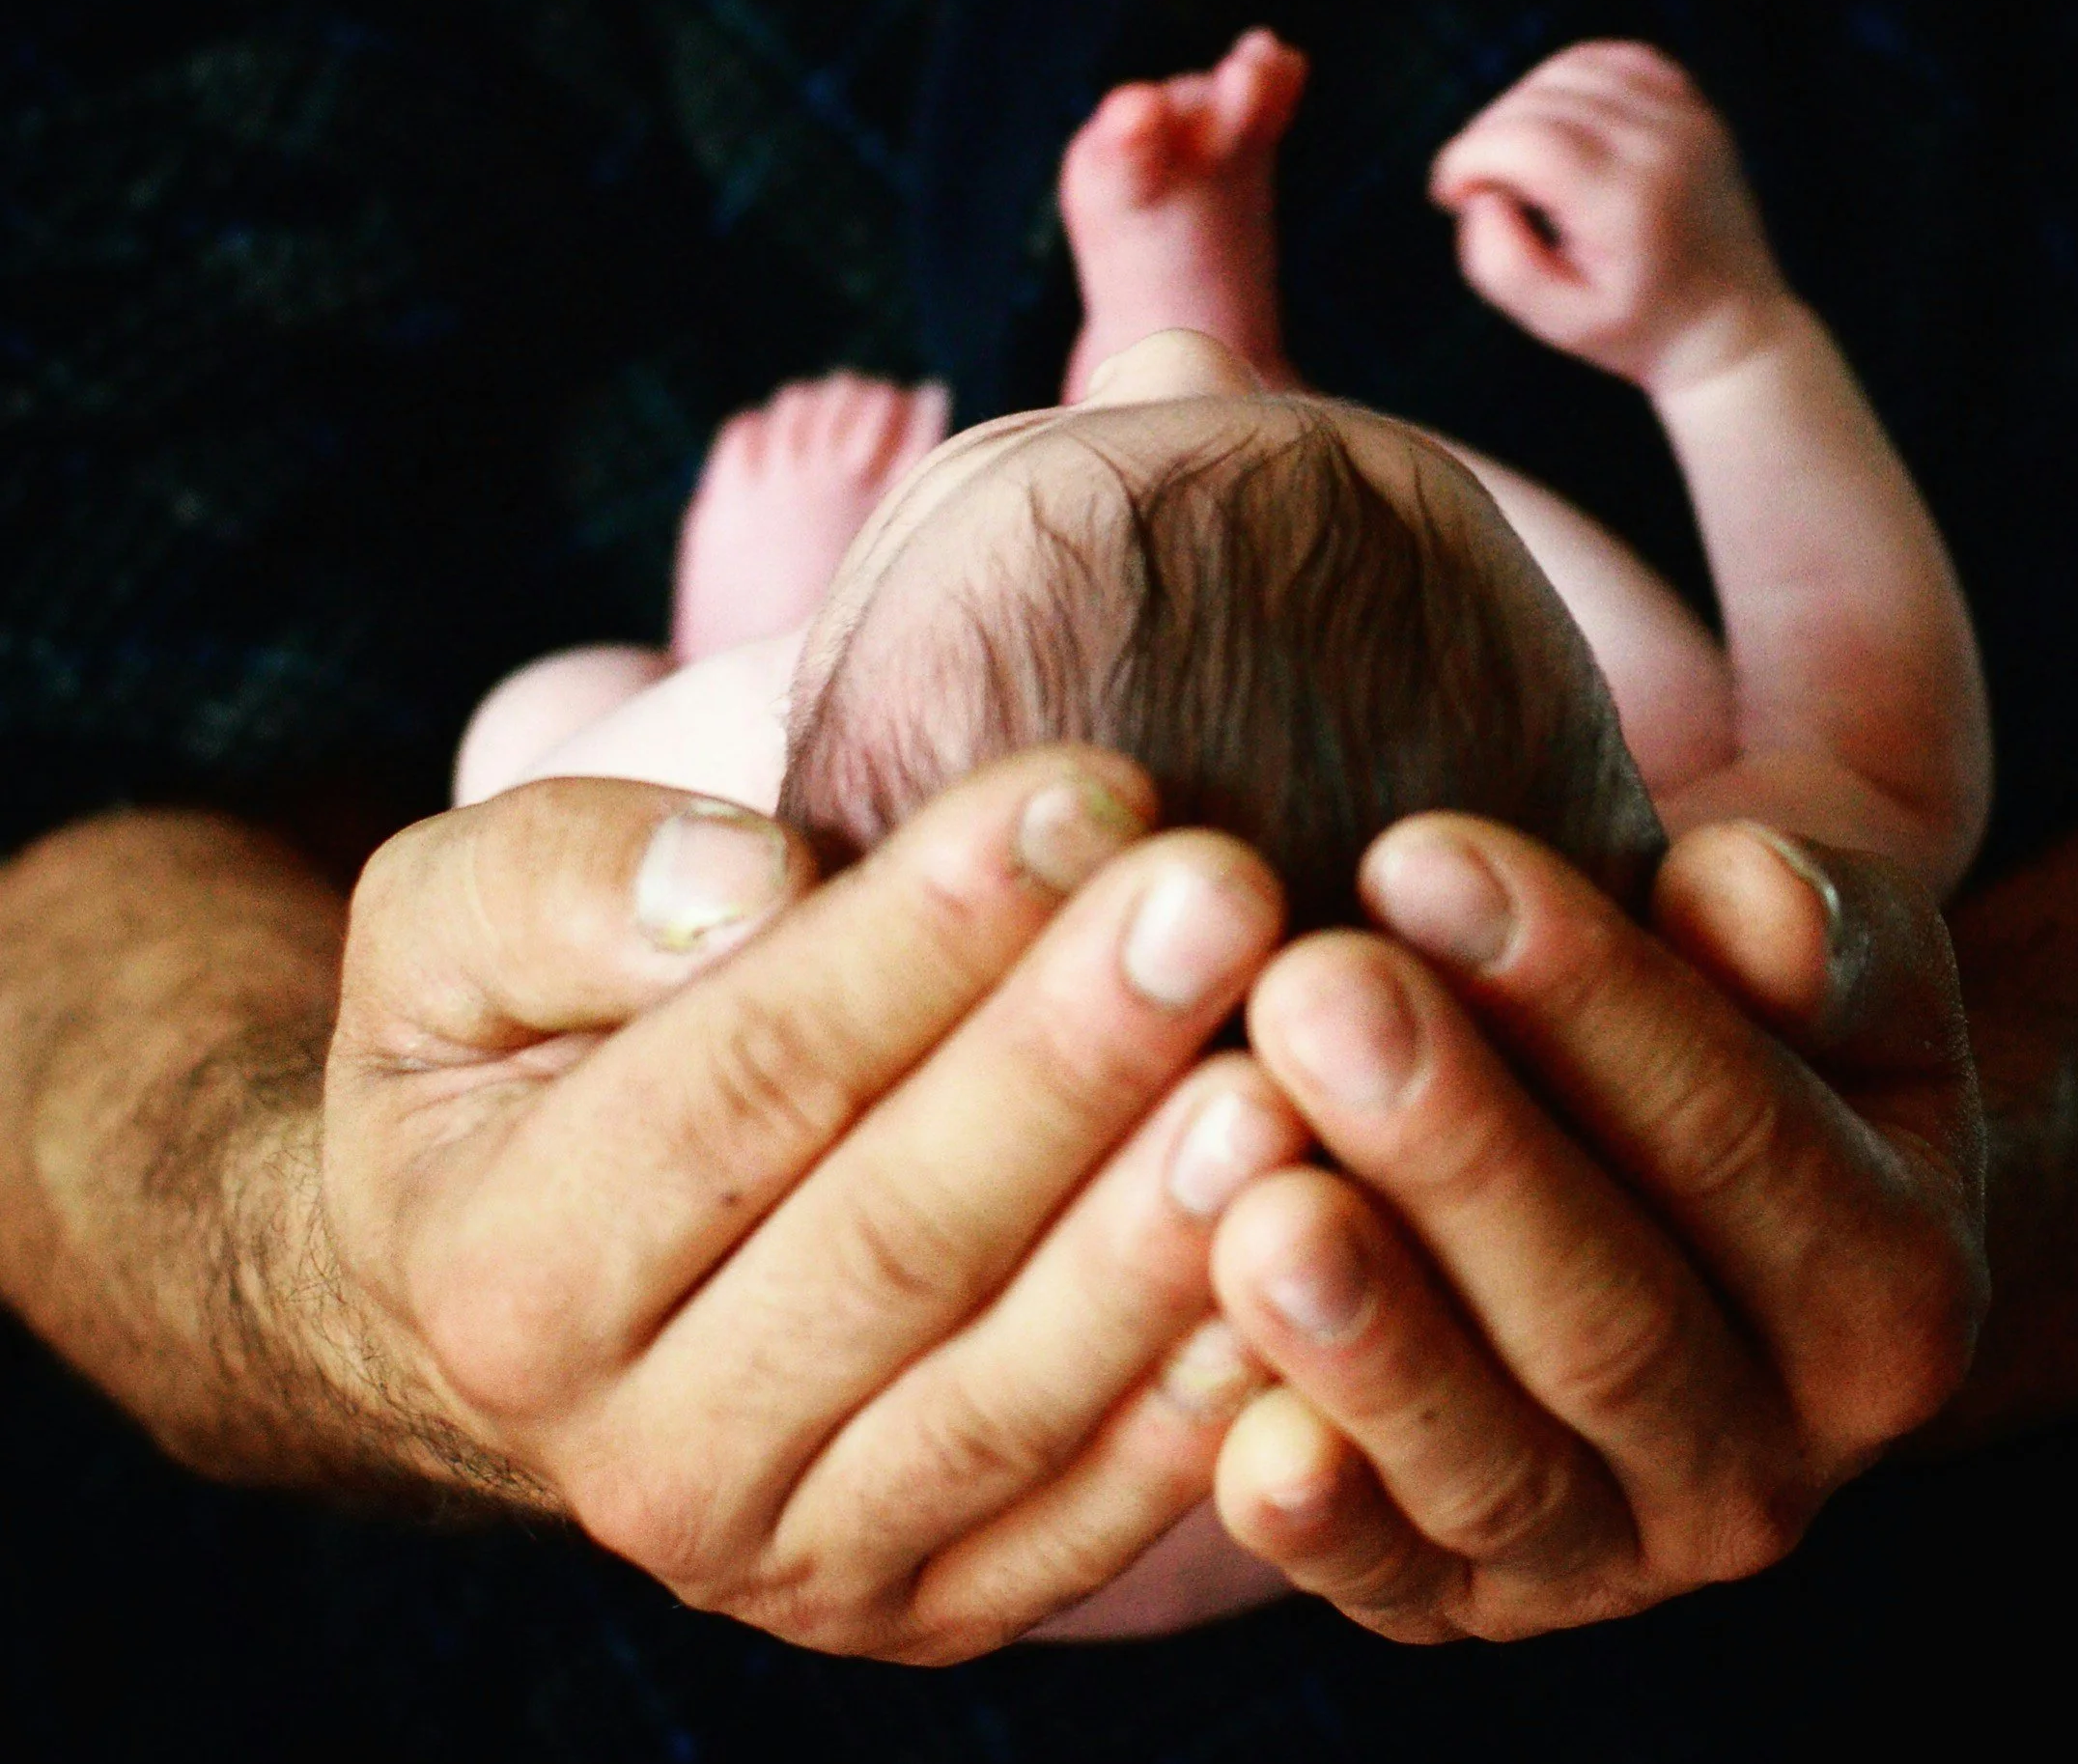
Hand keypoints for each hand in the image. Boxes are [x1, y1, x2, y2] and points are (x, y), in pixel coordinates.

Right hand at [321, 753, 1310, 1661]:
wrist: (540, 1296)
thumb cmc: (523, 1050)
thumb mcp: (453, 926)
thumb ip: (565, 883)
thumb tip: (749, 884)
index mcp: (510, 1270)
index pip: (744, 1079)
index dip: (922, 937)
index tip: (1086, 790)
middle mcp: (638, 1454)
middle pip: (892, 1240)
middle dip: (1071, 1059)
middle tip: (1227, 895)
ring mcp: (790, 1559)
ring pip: (999, 1399)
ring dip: (1154, 1241)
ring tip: (1287, 1080)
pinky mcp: (924, 1603)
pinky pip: (1078, 1522)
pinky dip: (1198, 1414)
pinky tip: (1307, 1264)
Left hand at [1206, 816, 1984, 1641]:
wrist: (1672, 1210)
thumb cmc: (1729, 1030)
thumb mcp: (1827, 963)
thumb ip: (1810, 925)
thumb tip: (1742, 888)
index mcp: (1890, 1284)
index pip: (1736, 1129)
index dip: (1581, 993)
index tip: (1422, 853)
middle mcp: (1773, 1459)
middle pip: (1611, 1313)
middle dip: (1453, 1149)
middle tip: (1309, 991)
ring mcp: (1615, 1552)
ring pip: (1500, 1465)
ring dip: (1377, 1343)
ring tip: (1258, 1206)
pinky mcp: (1461, 1603)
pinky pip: (1392, 1585)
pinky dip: (1324, 1524)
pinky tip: (1240, 1437)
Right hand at [1429, 41, 1787, 391]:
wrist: (1728, 325)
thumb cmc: (1633, 329)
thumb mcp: (1554, 321)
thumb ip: (1498, 260)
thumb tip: (1482, 192)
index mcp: (1627, 203)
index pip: (1527, 140)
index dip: (1468, 157)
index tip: (1449, 195)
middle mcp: (1662, 147)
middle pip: (1540, 101)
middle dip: (1485, 137)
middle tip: (1477, 190)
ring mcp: (1684, 119)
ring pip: (1570, 69)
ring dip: (1520, 104)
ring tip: (1512, 160)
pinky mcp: (1692, 107)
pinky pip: (1613, 60)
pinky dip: (1568, 80)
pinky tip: (1553, 123)